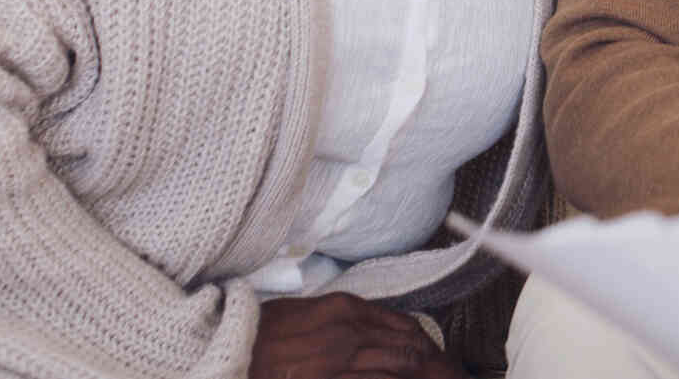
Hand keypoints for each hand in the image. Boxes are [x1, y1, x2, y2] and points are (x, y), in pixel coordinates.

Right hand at [250, 292, 466, 378]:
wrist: (226, 347)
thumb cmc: (261, 332)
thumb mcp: (307, 314)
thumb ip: (343, 321)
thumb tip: (372, 335)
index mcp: (345, 308)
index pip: (403, 325)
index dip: (425, 345)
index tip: (438, 359)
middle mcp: (350, 330)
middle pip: (409, 348)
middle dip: (434, 367)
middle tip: (452, 378)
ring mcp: (341, 358)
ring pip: (398, 368)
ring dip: (421, 378)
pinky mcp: (329, 378)